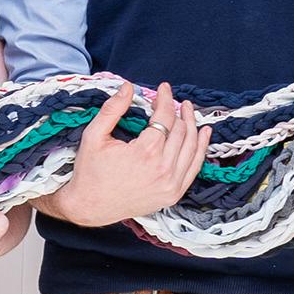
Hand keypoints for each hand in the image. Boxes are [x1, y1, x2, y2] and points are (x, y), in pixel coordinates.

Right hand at [40, 84, 206, 227]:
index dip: (165, 98)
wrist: (89, 207)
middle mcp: (162, 168)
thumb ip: (112, 109)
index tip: (163, 88)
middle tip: (173, 100)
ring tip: (188, 111)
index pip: (165, 117)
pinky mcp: (173, 194)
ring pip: (191, 146)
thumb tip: (128, 86)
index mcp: (145, 152)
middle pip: (180, 130)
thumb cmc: (89, 171)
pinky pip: (194, 167)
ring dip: (192, 125)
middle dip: (178, 110)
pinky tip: (203, 133)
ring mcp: (170, 183)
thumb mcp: (93, 136)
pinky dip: (201, 148)